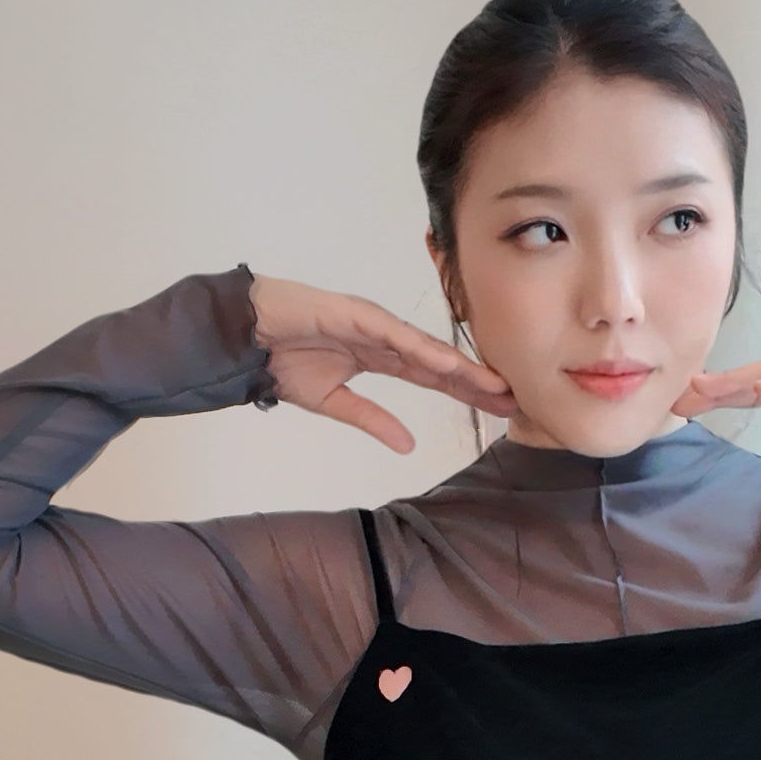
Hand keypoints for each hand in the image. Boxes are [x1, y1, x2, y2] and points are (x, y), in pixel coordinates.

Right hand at [248, 274, 517, 452]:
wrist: (244, 334)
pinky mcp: (354, 313)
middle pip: (441, 363)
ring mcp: (372, 323)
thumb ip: (372, 420)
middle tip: (516, 399)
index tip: (501, 409)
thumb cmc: (283, 359)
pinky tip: (450, 363)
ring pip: (426, 347)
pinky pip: (394, 334)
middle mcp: (385, 337)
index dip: (468, 393)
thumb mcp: (333, 402)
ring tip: (495, 384)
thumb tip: (408, 446)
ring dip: (461, 366)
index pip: (435, 379)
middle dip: (478, 381)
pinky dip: (422, 348)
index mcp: (382, 357)